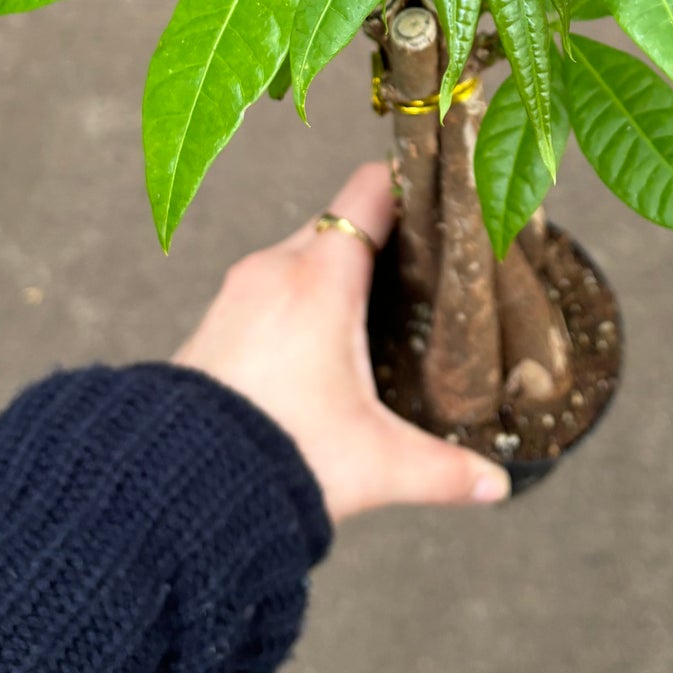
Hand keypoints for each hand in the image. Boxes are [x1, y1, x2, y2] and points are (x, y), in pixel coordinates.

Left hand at [173, 162, 509, 519]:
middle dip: (381, 242)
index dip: (411, 185)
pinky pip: (268, 287)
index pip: (372, 190)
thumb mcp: (376, 462)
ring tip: (374, 311)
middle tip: (422, 273)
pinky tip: (319, 344)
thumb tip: (493, 486)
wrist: (178, 487)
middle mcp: (277, 269)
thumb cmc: (277, 457)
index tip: (442, 198)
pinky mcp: (215, 322)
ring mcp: (239, 292)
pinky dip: (298, 299)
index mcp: (322, 278)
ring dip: (336, 273)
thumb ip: (444, 469)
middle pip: (340, 224)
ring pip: (300, 255)